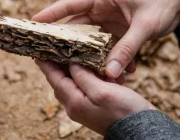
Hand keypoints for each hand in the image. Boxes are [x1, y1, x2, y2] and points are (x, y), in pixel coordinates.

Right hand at [32, 0, 179, 77]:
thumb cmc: (161, 3)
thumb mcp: (144, 26)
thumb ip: (126, 49)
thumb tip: (109, 73)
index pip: (69, 5)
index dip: (50, 14)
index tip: (33, 23)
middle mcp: (99, 8)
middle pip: (75, 27)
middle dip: (68, 45)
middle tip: (53, 59)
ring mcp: (106, 20)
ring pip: (89, 41)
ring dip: (91, 58)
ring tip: (92, 74)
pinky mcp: (115, 30)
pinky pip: (105, 47)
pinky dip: (109, 59)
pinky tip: (119, 72)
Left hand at [35, 60, 155, 134]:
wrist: (141, 130)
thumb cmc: (124, 111)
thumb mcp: (102, 91)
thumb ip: (83, 77)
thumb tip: (71, 64)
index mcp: (74, 102)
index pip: (55, 79)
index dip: (46, 65)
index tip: (38, 53)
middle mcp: (75, 106)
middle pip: (61, 81)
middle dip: (59, 65)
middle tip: (58, 49)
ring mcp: (83, 108)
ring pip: (73, 84)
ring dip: (76, 70)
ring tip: (79, 56)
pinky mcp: (93, 107)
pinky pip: (84, 88)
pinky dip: (88, 77)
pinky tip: (96, 70)